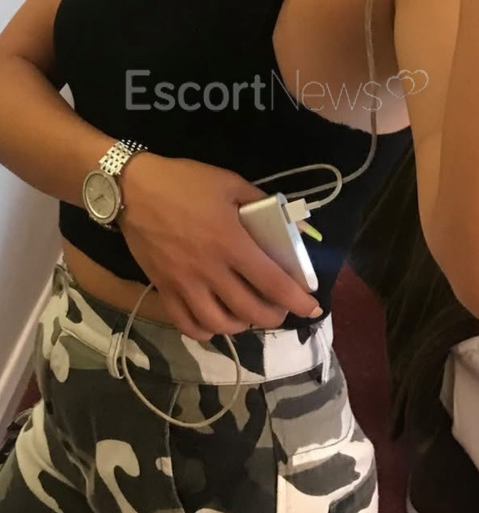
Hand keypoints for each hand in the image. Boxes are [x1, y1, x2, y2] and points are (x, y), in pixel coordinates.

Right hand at [118, 154, 321, 339]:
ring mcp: (184, 283)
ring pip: (219, 324)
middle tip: (281, 308)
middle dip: (274, 316)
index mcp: (231, 243)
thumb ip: (264, 204)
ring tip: (249, 315)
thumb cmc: (184, 182)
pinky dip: (205, 330)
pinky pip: (186, 323)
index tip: (313, 309)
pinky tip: (215, 322)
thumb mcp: (230, 183)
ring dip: (242, 326)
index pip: (273, 282)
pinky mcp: (163, 288)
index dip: (298, 300)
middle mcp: (210, 270)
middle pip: (250, 310)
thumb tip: (295, 224)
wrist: (131, 188)